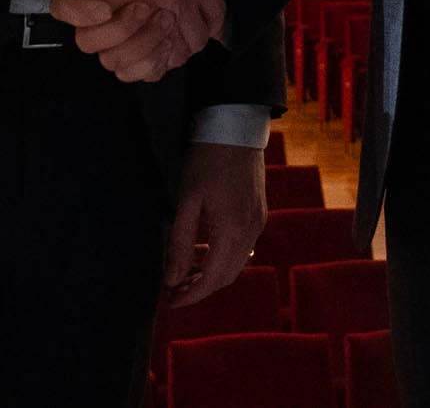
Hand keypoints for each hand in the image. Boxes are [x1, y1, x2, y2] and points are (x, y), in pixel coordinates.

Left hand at [164, 142, 265, 306]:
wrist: (236, 128)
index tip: (170, 302)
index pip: (211, 280)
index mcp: (232, 233)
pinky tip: (203, 249)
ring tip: (185, 271)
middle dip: (200, 288)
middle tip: (173, 290)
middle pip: (226, 277)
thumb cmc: (207, 160)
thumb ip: (180, 243)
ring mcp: (258, 223)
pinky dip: (222, 256)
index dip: (190, 296)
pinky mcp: (259, 213)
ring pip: (235, 264)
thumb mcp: (187, 201)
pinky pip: (242, 247)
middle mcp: (251, 233)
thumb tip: (172, 279)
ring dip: (211, 273)